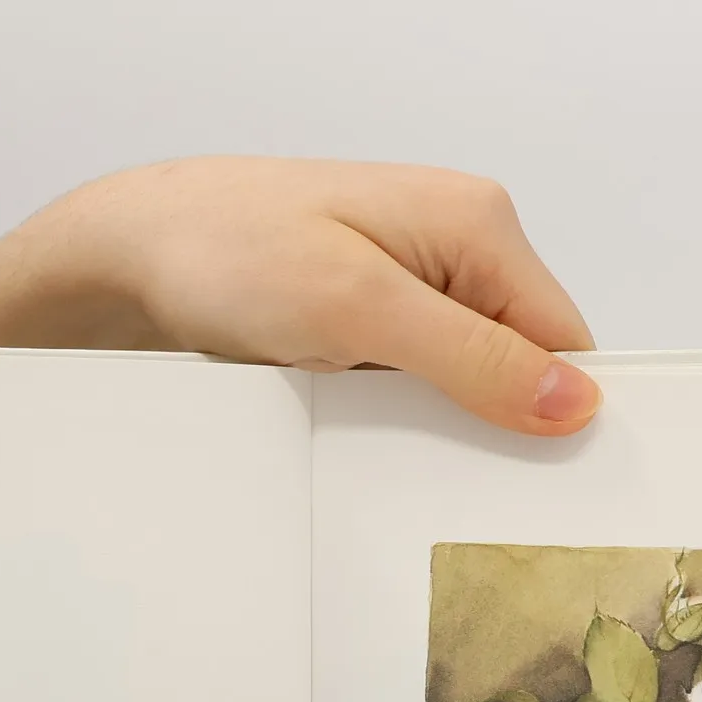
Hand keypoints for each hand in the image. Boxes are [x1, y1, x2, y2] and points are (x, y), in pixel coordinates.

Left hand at [0, 157, 601, 436]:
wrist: (130, 255)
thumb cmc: (227, 252)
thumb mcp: (359, 311)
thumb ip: (472, 357)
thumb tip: (572, 401)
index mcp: (478, 223)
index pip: (566, 339)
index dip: (558, 413)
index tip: (536, 478)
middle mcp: (456, 246)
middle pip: (523, 363)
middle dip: (495, 422)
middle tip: (447, 472)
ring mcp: (413, 284)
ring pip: (468, 381)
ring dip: (438, 422)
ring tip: (386, 438)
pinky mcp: (372, 317)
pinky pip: (417, 382)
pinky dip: (397, 415)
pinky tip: (360, 427)